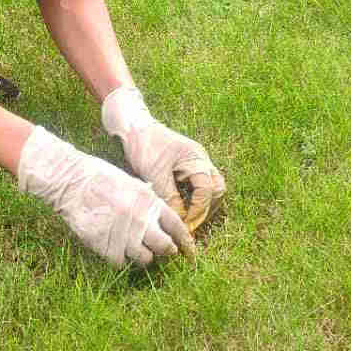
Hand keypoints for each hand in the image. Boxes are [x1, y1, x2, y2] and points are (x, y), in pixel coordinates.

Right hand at [18, 126, 194, 266]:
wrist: (71, 181)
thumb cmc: (100, 178)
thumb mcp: (130, 182)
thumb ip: (147, 200)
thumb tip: (160, 216)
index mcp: (149, 201)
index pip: (176, 226)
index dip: (185, 241)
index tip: (188, 251)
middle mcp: (140, 219)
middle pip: (165, 247)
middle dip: (166, 251)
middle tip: (160, 251)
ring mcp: (123, 234)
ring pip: (145, 259)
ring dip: (142, 257)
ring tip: (133, 248)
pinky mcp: (105, 245)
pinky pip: (121, 263)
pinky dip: (119, 260)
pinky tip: (114, 249)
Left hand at [102, 87, 224, 232]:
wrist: (134, 126)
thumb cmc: (144, 146)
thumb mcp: (155, 174)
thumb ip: (170, 197)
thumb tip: (180, 219)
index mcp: (196, 159)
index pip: (207, 190)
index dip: (198, 210)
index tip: (186, 224)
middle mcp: (201, 159)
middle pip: (217, 188)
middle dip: (207, 208)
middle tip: (192, 224)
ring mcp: (196, 161)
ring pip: (210, 186)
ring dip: (202, 203)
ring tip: (188, 219)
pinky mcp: (187, 164)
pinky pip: (199, 183)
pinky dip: (195, 197)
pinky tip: (182, 207)